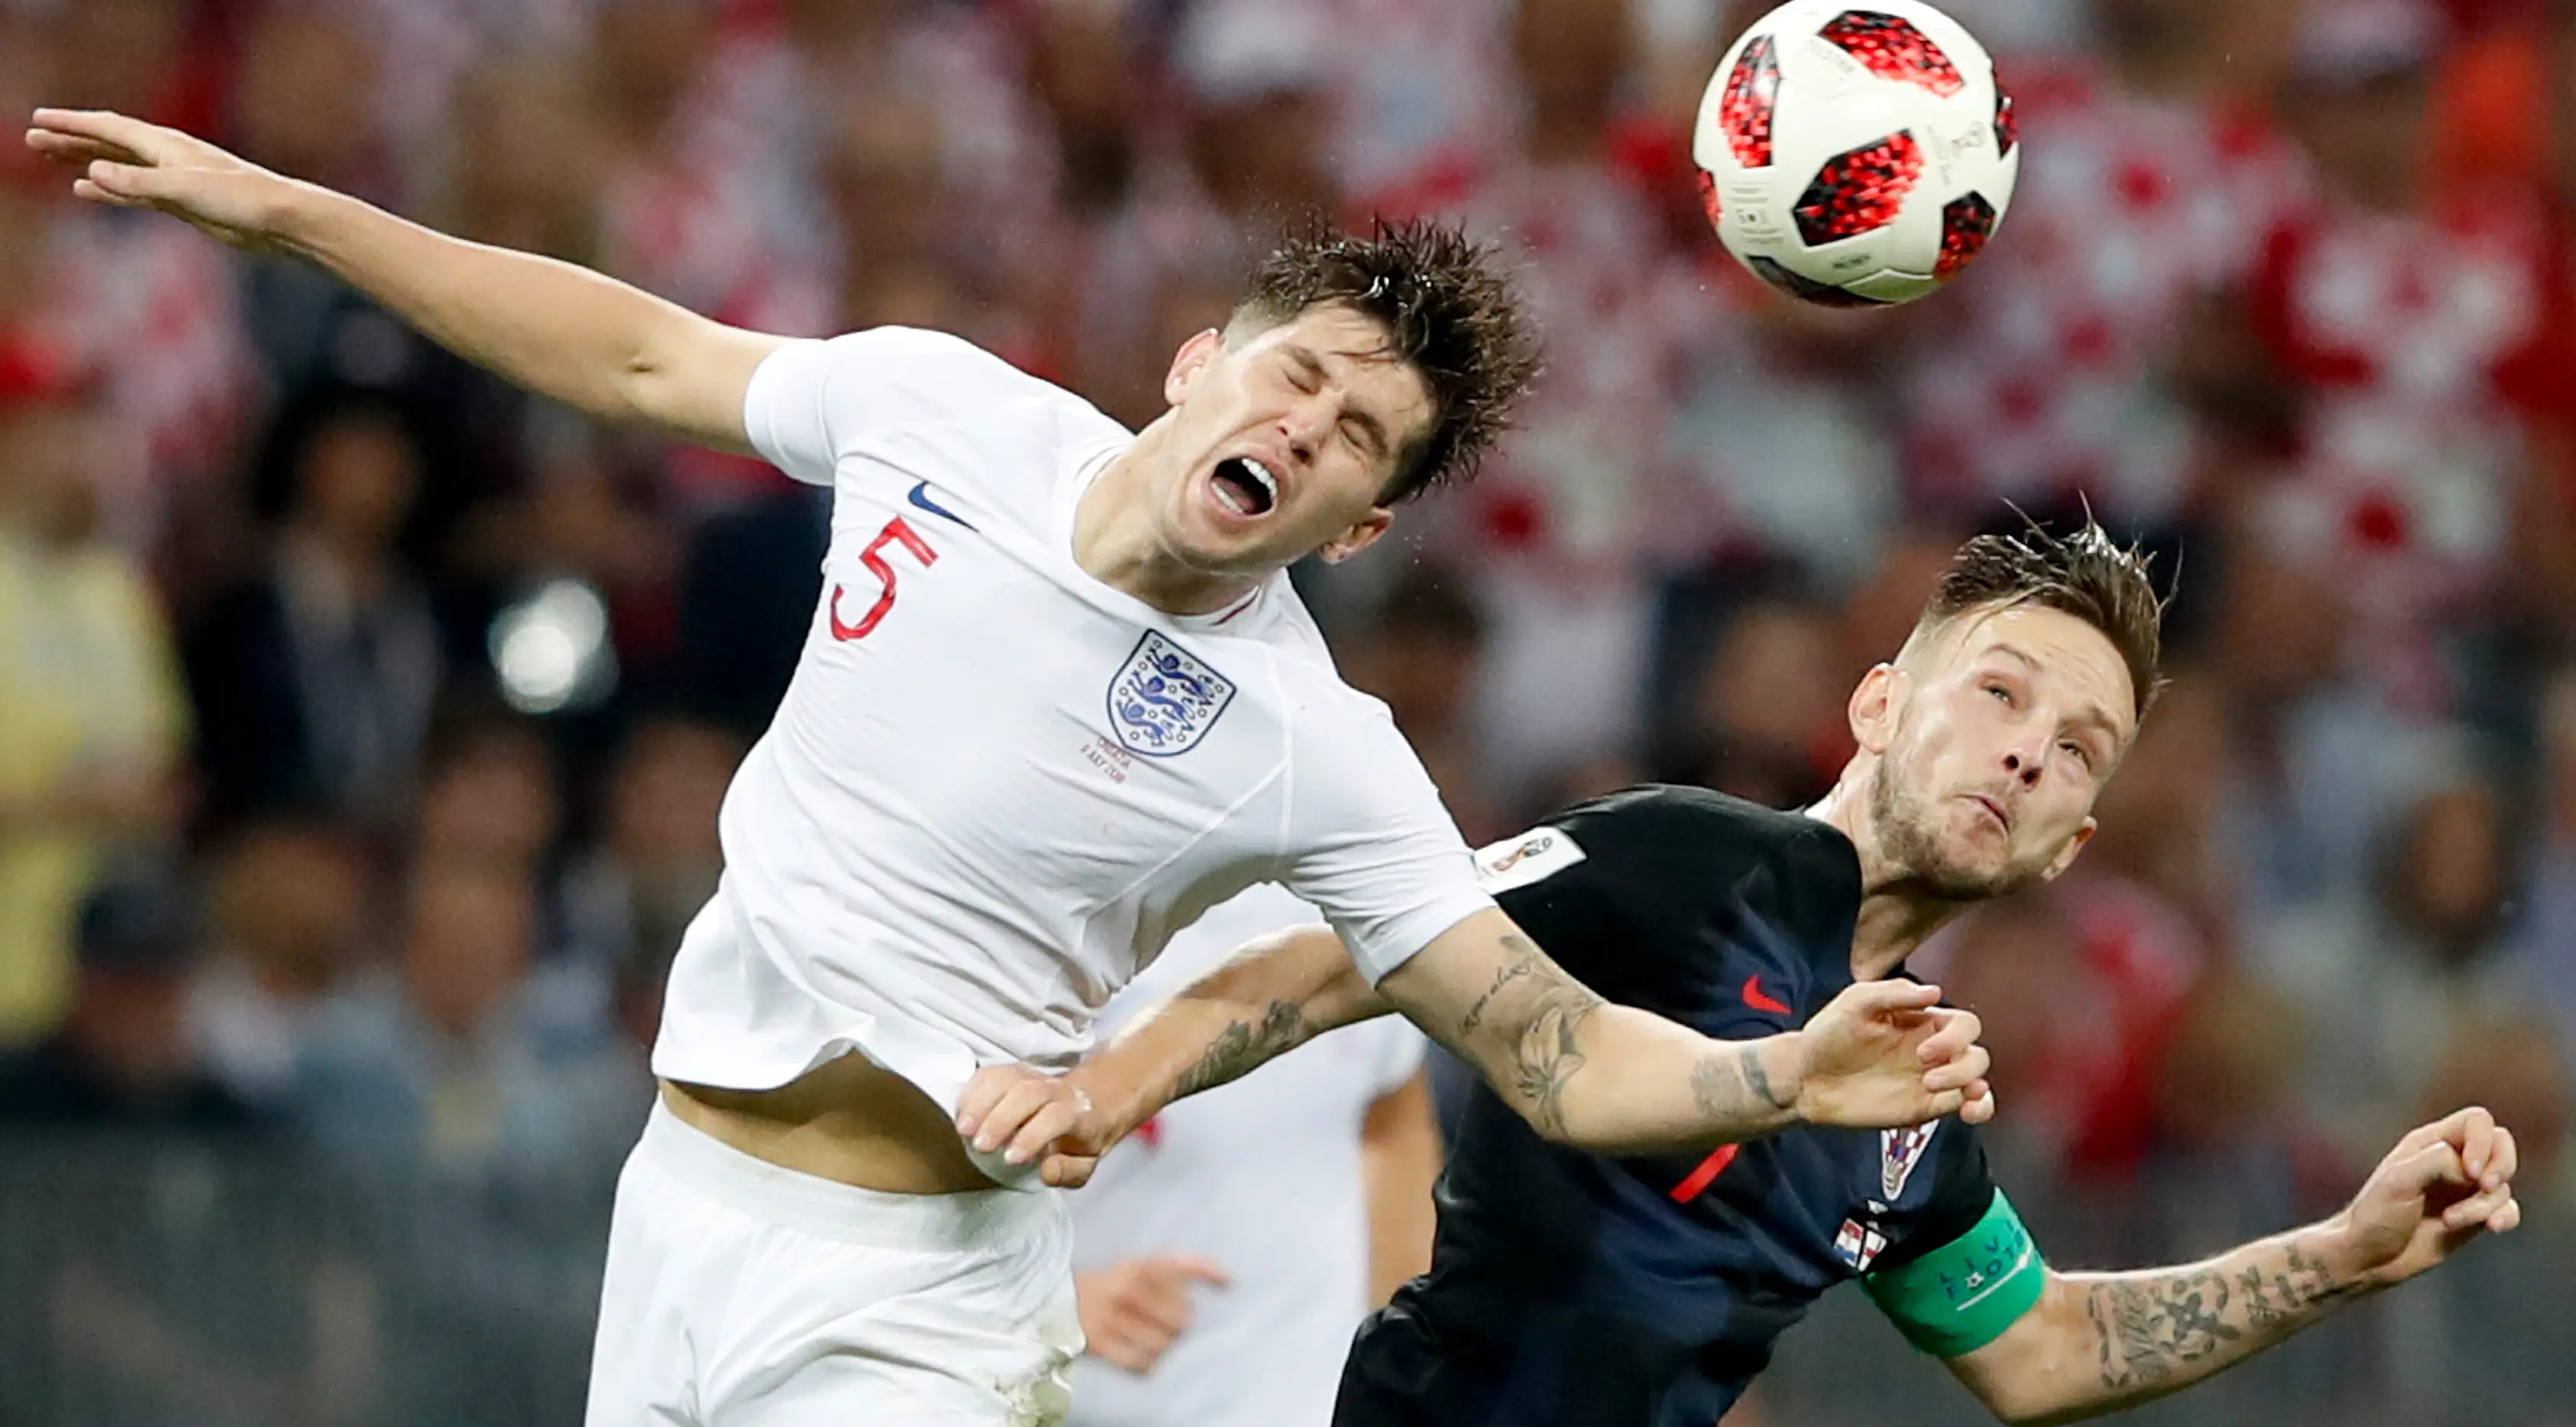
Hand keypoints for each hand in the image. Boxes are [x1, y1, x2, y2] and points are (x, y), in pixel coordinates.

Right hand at [24, 109, 298, 250]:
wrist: (282, 222)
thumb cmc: (241, 200)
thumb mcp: (183, 190)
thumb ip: (137, 183)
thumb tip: (90, 173)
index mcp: (165, 145)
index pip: (108, 129)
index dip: (72, 125)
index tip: (38, 121)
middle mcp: (166, 157)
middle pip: (107, 144)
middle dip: (70, 140)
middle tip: (31, 139)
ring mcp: (172, 179)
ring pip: (116, 166)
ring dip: (83, 160)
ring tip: (49, 157)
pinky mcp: (181, 203)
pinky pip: (132, 191)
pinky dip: (105, 189)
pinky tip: (84, 190)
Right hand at [956, 1063, 1116, 1187]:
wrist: (1084, 1106)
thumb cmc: (1078, 1141)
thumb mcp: (1084, 1164)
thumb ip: (1070, 1171)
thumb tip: (1046, 1170)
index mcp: (1077, 1112)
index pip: (1056, 1116)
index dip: (1032, 1136)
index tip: (1010, 1159)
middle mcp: (1054, 1089)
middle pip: (1028, 1092)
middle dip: (1001, 1119)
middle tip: (981, 1146)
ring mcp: (1030, 1076)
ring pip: (1005, 1079)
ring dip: (981, 1104)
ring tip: (965, 1131)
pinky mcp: (1010, 1072)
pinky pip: (988, 1074)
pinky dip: (972, 1093)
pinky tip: (963, 1116)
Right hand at [1074, 1256, 1229, 1374]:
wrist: (1064, 1302)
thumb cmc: (1114, 1286)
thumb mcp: (1140, 1266)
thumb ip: (1178, 1269)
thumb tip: (1227, 1280)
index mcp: (1139, 1265)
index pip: (1181, 1265)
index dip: (1208, 1272)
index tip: (1228, 1282)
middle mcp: (1128, 1288)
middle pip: (1182, 1318)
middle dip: (1181, 1323)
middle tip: (1169, 1322)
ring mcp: (1113, 1317)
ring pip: (1164, 1344)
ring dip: (1165, 1346)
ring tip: (1155, 1338)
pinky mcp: (1101, 1343)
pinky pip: (1141, 1363)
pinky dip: (1149, 1364)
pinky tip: (1146, 1356)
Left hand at [1790, 980, 1992, 1129]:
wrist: (1806, 1078)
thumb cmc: (1828, 1034)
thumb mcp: (1856, 1001)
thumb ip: (1895, 992)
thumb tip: (1935, 992)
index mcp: (1922, 1022)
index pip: (1965, 1024)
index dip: (1956, 1037)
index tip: (1923, 1050)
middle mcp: (1933, 1050)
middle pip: (1976, 1053)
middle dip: (1961, 1063)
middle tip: (1924, 1070)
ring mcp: (1931, 1080)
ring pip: (1976, 1080)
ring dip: (1971, 1085)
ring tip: (1936, 1088)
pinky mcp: (1924, 1107)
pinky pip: (1966, 1106)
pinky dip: (1979, 1108)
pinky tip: (1968, 1109)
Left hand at [2326, 1106, 2520, 1289]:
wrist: (2369, 1257)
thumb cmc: (2375, 1215)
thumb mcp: (2399, 1181)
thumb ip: (2436, 1162)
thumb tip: (2469, 1168)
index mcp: (2430, 1143)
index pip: (2476, 1121)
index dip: (2483, 1141)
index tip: (2469, 1172)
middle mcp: (2451, 1161)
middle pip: (2500, 1145)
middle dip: (2501, 1165)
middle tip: (2483, 1186)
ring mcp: (2464, 1190)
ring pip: (2502, 1184)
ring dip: (2484, 1205)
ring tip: (2449, 1221)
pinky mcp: (2473, 1217)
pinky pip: (2506, 1209)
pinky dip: (2505, 1217)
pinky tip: (2492, 1227)